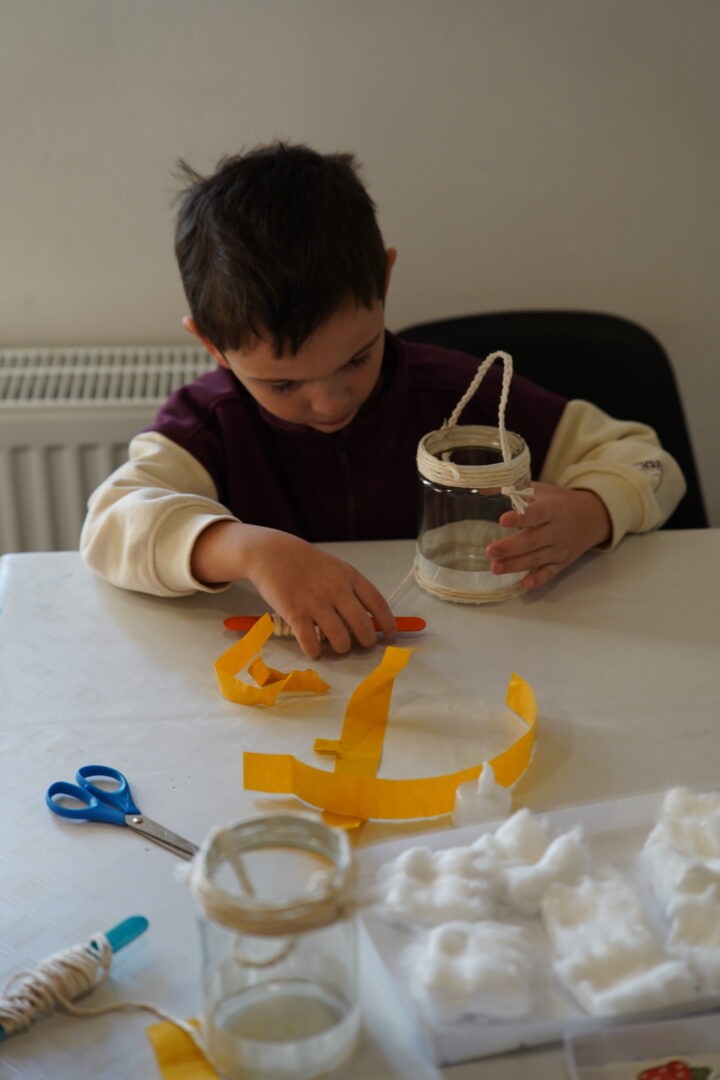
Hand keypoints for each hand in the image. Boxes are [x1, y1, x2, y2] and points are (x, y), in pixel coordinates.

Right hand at [192, 521, 395, 657]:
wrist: (270, 553)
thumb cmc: (305, 562)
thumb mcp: (334, 567)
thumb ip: (350, 588)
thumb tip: (368, 617)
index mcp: (349, 576)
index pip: (377, 602)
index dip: (388, 622)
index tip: (392, 634)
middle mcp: (336, 590)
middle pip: (362, 625)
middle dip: (367, 641)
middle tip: (364, 645)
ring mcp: (315, 603)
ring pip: (340, 639)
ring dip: (342, 648)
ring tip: (339, 647)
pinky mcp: (295, 614)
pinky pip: (311, 642)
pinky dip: (316, 652)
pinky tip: (315, 651)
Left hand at [485, 483, 611, 589]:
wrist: (591, 518)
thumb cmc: (557, 502)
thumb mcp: (539, 490)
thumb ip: (513, 489)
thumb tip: (482, 490)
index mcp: (552, 509)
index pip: (535, 513)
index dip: (520, 517)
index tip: (502, 520)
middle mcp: (557, 530)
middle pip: (532, 540)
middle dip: (511, 547)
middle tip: (490, 551)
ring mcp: (560, 549)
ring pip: (537, 559)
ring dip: (515, 565)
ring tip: (495, 568)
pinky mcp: (561, 563)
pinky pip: (550, 573)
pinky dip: (539, 579)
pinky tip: (525, 584)